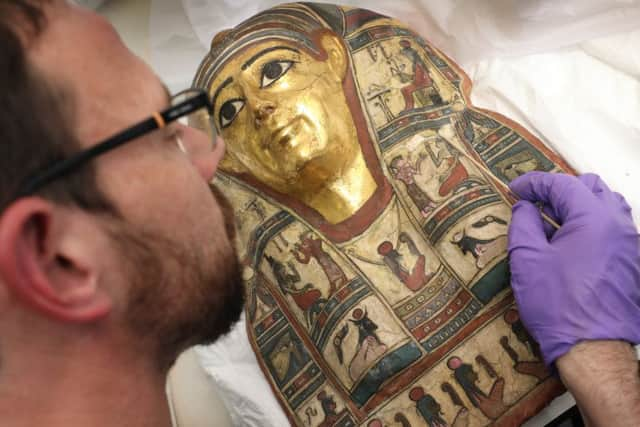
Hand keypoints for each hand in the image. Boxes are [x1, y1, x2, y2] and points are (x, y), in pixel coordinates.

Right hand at [508, 171, 639, 364]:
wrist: (592, 350)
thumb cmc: (557, 304)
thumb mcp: (527, 259)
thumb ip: (524, 223)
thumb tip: (525, 207)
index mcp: (594, 218)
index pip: (562, 184)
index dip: (534, 183)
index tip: (514, 189)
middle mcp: (619, 225)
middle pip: (591, 188)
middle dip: (559, 189)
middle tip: (534, 202)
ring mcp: (630, 245)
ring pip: (606, 207)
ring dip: (578, 206)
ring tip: (552, 220)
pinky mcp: (631, 264)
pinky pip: (612, 230)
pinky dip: (590, 225)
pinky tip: (569, 243)